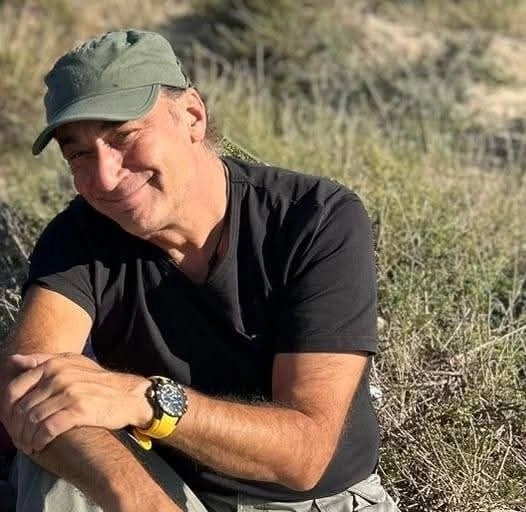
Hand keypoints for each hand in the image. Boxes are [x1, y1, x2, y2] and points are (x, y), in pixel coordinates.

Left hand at [1, 353, 152, 454]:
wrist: (128, 395)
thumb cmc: (98, 381)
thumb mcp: (73, 363)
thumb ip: (43, 360)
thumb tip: (14, 360)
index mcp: (54, 365)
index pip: (13, 389)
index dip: (7, 411)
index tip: (11, 424)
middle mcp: (59, 376)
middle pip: (22, 408)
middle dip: (17, 429)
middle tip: (20, 440)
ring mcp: (70, 392)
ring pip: (32, 420)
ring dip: (27, 438)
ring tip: (29, 445)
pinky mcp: (79, 410)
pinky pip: (48, 429)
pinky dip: (39, 441)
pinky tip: (40, 446)